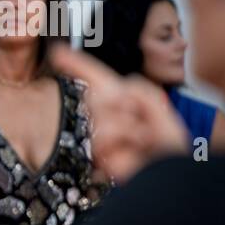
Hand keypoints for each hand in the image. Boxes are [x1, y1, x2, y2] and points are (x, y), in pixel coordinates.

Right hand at [51, 45, 188, 182]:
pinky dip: (126, 135)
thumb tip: (116, 90)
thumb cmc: (166, 144)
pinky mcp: (93, 152)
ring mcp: (96, 135)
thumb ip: (136, 89)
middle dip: (121, 102)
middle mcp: (103, 116)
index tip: (57, 53)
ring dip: (129, 123)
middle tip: (142, 122)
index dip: (75, 64)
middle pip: (96, 94)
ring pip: (100, 111)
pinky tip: (131, 149)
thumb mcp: (157, 105)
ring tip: (140, 139)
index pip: (92, 78)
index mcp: (119, 102)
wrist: (167, 172)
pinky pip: (103, 131)